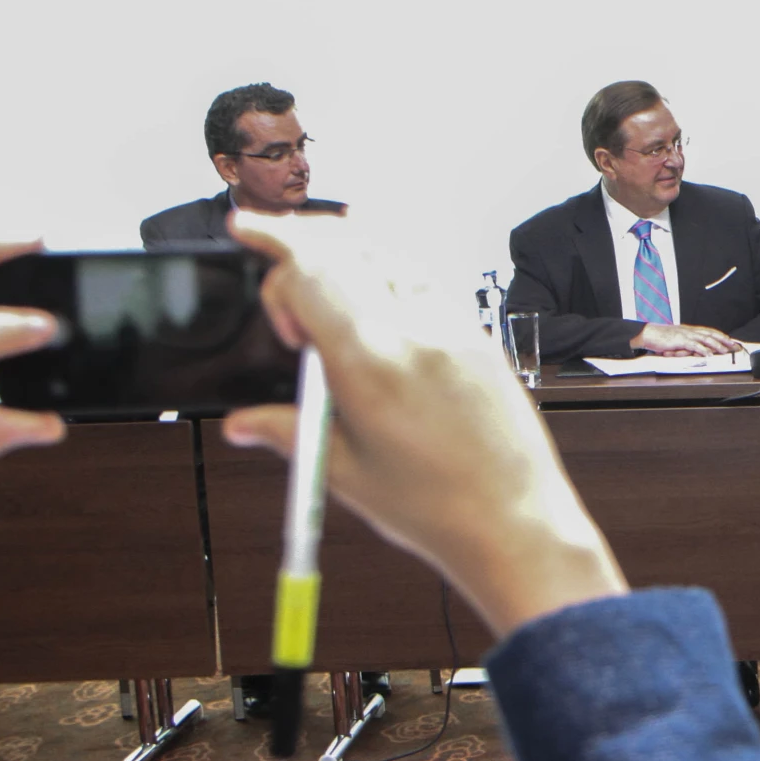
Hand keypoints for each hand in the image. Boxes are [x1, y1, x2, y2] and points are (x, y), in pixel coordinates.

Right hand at [222, 212, 626, 638]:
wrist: (517, 524)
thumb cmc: (439, 510)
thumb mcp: (344, 473)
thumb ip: (288, 434)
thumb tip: (242, 425)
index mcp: (369, 362)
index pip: (308, 271)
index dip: (274, 263)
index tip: (259, 273)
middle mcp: (413, 330)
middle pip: (345, 246)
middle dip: (299, 236)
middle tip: (265, 237)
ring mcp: (452, 328)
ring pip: (389, 254)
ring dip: (346, 247)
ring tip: (316, 261)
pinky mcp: (477, 338)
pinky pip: (425, 281)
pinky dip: (388, 271)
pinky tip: (373, 294)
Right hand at [633, 323, 741, 355]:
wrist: (648, 334)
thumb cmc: (661, 338)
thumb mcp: (677, 340)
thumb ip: (687, 344)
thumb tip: (696, 350)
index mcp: (690, 330)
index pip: (708, 331)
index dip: (720, 335)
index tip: (729, 340)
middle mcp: (690, 330)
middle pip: (710, 334)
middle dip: (723, 340)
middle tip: (733, 345)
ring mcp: (685, 335)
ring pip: (705, 339)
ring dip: (716, 345)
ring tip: (725, 351)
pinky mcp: (680, 340)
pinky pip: (694, 345)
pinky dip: (703, 350)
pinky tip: (709, 354)